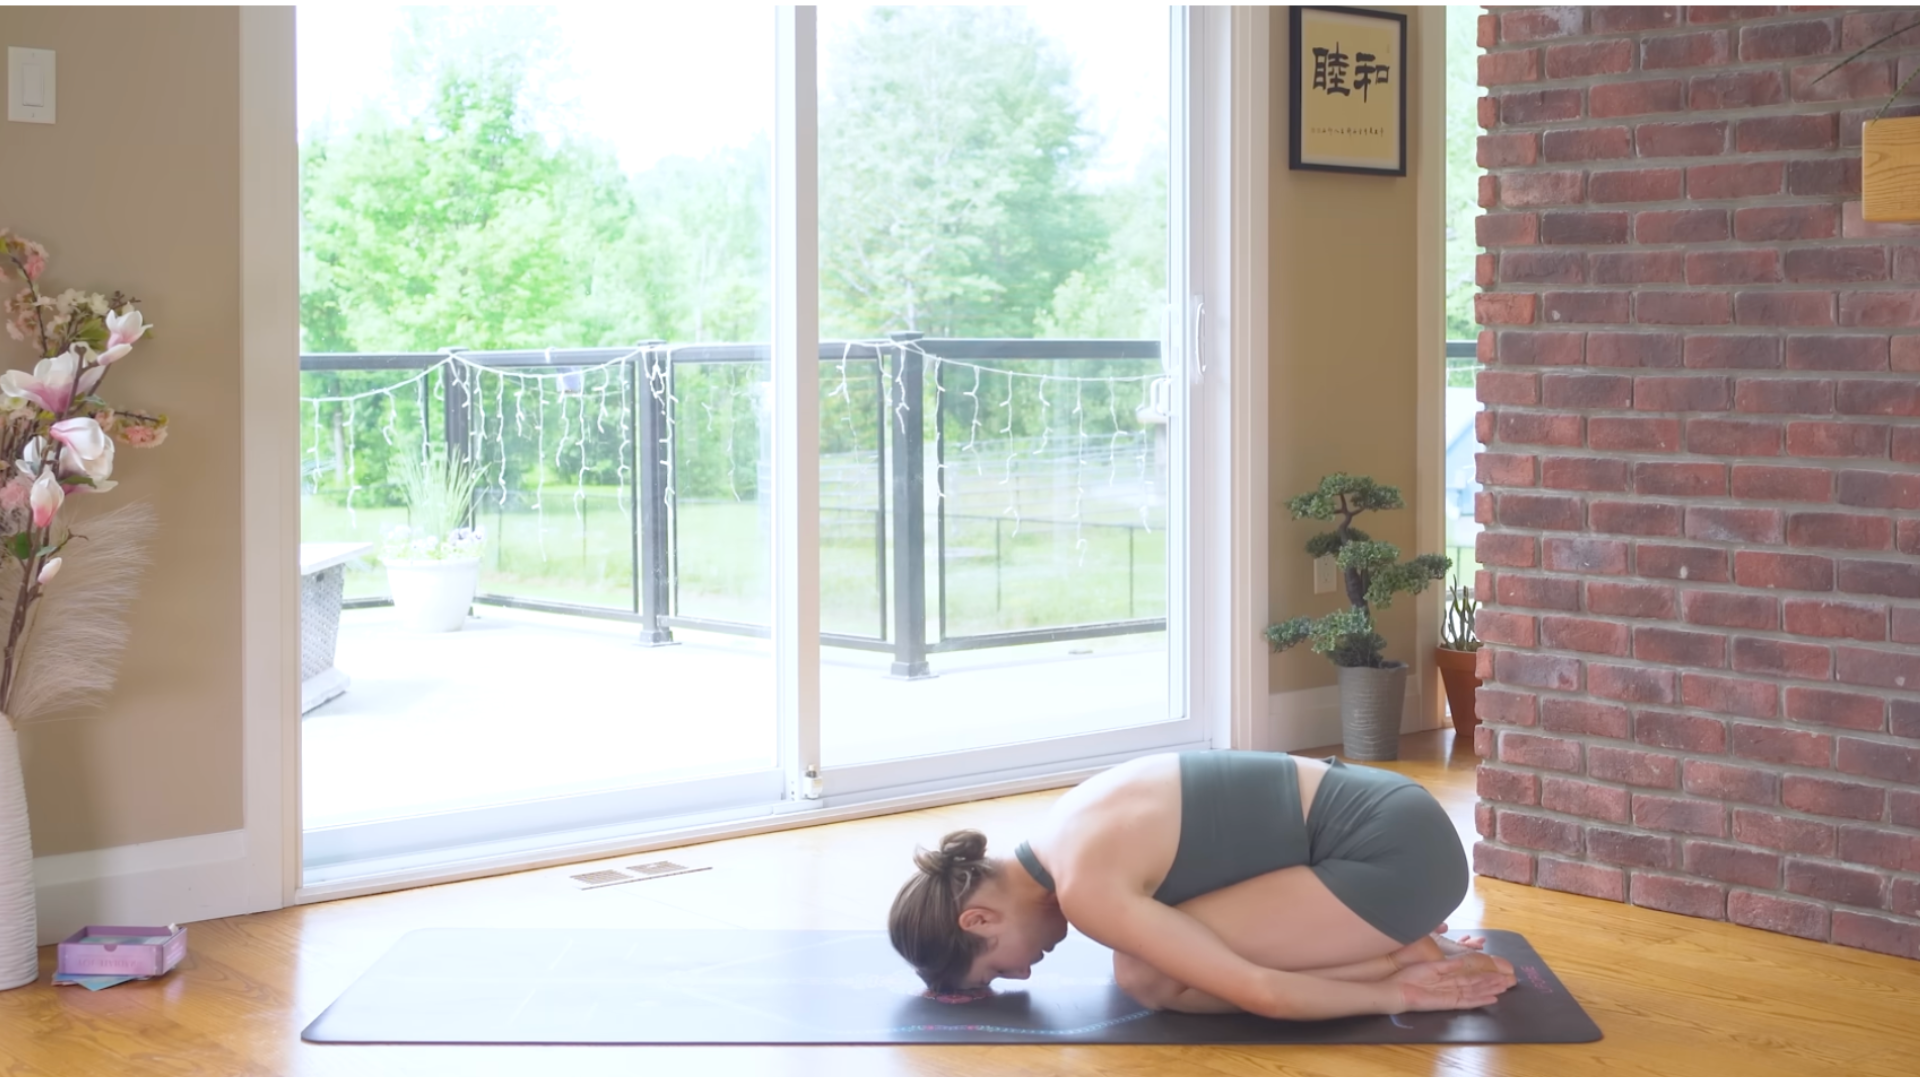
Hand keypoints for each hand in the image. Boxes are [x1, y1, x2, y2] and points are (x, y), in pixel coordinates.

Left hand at [1387, 954, 1516, 1013]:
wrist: (1397, 988)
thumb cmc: (1409, 974)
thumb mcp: (1431, 964)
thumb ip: (1448, 963)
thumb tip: (1462, 957)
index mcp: (1447, 975)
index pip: (1470, 974)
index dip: (1485, 973)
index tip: (1498, 970)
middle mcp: (1452, 986)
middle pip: (1476, 984)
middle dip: (1492, 982)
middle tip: (1510, 981)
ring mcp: (1451, 995)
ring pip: (1475, 992)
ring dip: (1490, 990)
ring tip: (1505, 988)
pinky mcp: (1448, 1003)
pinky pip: (1467, 1002)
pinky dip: (1480, 1000)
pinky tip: (1492, 999)